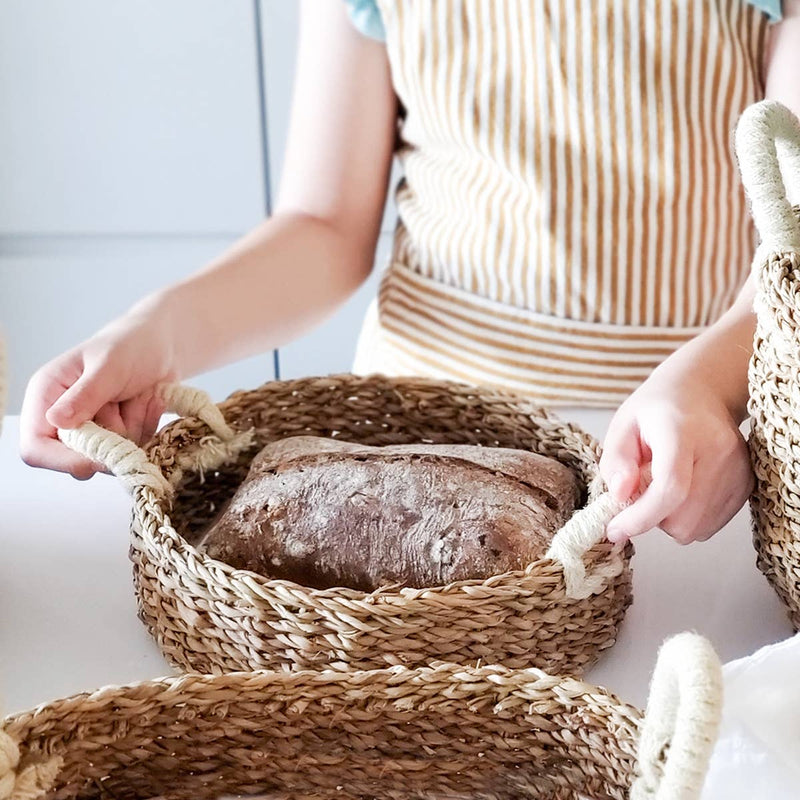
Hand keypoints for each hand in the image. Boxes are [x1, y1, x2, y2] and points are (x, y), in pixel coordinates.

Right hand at [20, 298, 177, 478]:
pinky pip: (134, 449)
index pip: (35, 447)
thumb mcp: (108, 367)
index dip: (62, 461)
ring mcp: (93, 429)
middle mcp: (65, 418)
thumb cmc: (130, 345)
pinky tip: (146, 401)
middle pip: (77, 459)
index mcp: (47, 396)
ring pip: (111, 455)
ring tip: (136, 394)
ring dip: (132, 426)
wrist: (162, 344)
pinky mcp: (119, 435)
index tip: (96, 459)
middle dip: (108, 439)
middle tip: (124, 402)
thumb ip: (85, 395)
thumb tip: (56, 421)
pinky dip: (145, 426)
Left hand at [599, 369, 753, 544]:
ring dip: (670, 519)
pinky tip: (683, 490)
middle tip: (641, 491)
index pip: (671, 487)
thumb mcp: (622, 426)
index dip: (641, 517)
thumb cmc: (656, 410)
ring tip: (664, 485)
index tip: (614, 529)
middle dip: (652, 517)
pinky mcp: (747, 484)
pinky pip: (710, 525)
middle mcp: (718, 451)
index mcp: (682, 431)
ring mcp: (738, 469)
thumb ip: (615, 461)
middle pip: (683, 517)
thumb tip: (620, 495)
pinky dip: (689, 517)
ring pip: (696, 529)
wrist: (700, 392)